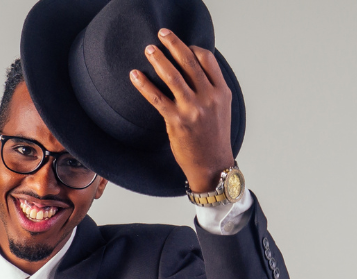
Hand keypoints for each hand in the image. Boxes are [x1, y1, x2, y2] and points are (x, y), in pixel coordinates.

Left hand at [130, 28, 235, 192]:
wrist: (212, 166)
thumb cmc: (214, 138)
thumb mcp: (221, 109)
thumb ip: (211, 89)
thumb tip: (193, 69)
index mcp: (221, 92)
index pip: (207, 59)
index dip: (192, 48)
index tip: (181, 45)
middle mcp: (209, 98)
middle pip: (189, 61)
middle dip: (173, 44)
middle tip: (161, 34)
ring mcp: (193, 109)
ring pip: (172, 76)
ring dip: (158, 59)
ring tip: (148, 49)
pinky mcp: (177, 121)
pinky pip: (156, 97)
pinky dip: (144, 84)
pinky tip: (134, 75)